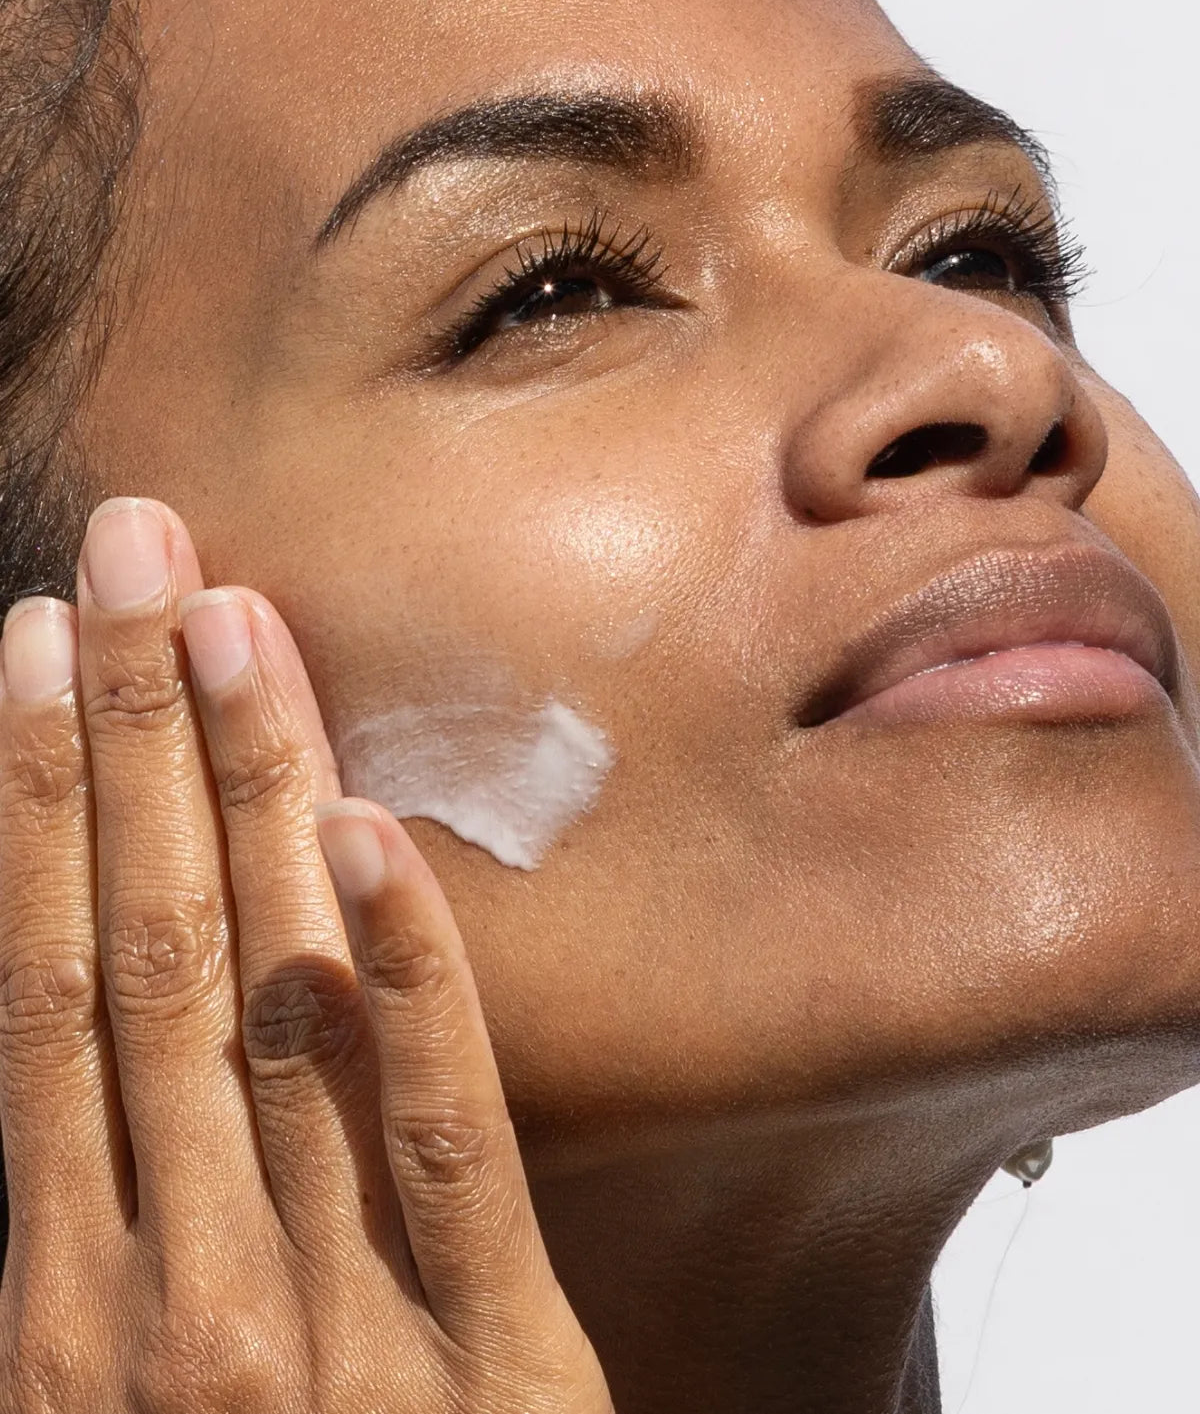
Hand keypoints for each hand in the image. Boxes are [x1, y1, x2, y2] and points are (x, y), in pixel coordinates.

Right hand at [0, 498, 613, 1412]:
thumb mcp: (96, 1404)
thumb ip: (85, 1232)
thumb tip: (69, 1020)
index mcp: (59, 1308)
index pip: (40, 986)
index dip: (30, 799)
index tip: (31, 639)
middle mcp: (175, 1290)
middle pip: (147, 947)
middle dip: (127, 733)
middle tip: (128, 548)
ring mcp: (335, 1318)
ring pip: (275, 999)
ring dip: (248, 793)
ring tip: (226, 617)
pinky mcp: (497, 1361)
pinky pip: (449, 1140)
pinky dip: (407, 980)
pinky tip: (378, 831)